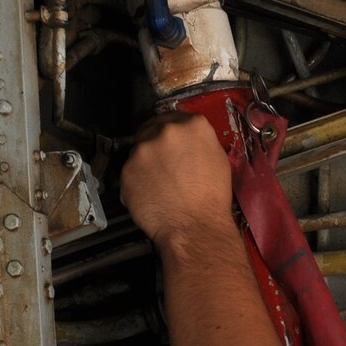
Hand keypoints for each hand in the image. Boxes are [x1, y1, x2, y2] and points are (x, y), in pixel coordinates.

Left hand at [119, 111, 234, 252]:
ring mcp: (143, 149)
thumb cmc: (211, 200)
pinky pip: (129, 172)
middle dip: (156, 145)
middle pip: (152, 130)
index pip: (175, 118)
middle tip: (164, 167)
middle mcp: (166, 131)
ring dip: (145, 164)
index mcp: (193, 126)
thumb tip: (187, 140)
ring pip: (139, 151)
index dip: (172, 132)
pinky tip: (151, 195)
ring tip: (159, 185)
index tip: (170, 144)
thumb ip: (200, 141)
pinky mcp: (127, 169)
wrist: (195, 228)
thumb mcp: (218, 160)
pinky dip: (136, 182)